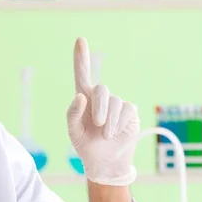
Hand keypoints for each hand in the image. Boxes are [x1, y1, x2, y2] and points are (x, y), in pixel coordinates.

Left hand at [67, 37, 138, 185]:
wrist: (104, 161)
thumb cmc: (85, 145)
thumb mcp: (73, 132)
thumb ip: (72, 114)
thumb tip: (80, 96)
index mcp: (83, 99)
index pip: (82, 74)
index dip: (80, 57)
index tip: (80, 39)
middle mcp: (100, 98)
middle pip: (101, 89)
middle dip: (99, 107)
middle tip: (96, 124)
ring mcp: (116, 104)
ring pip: (115, 102)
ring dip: (108, 121)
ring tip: (104, 135)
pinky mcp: (130, 112)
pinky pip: (126, 110)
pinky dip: (118, 123)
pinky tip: (114, 133)